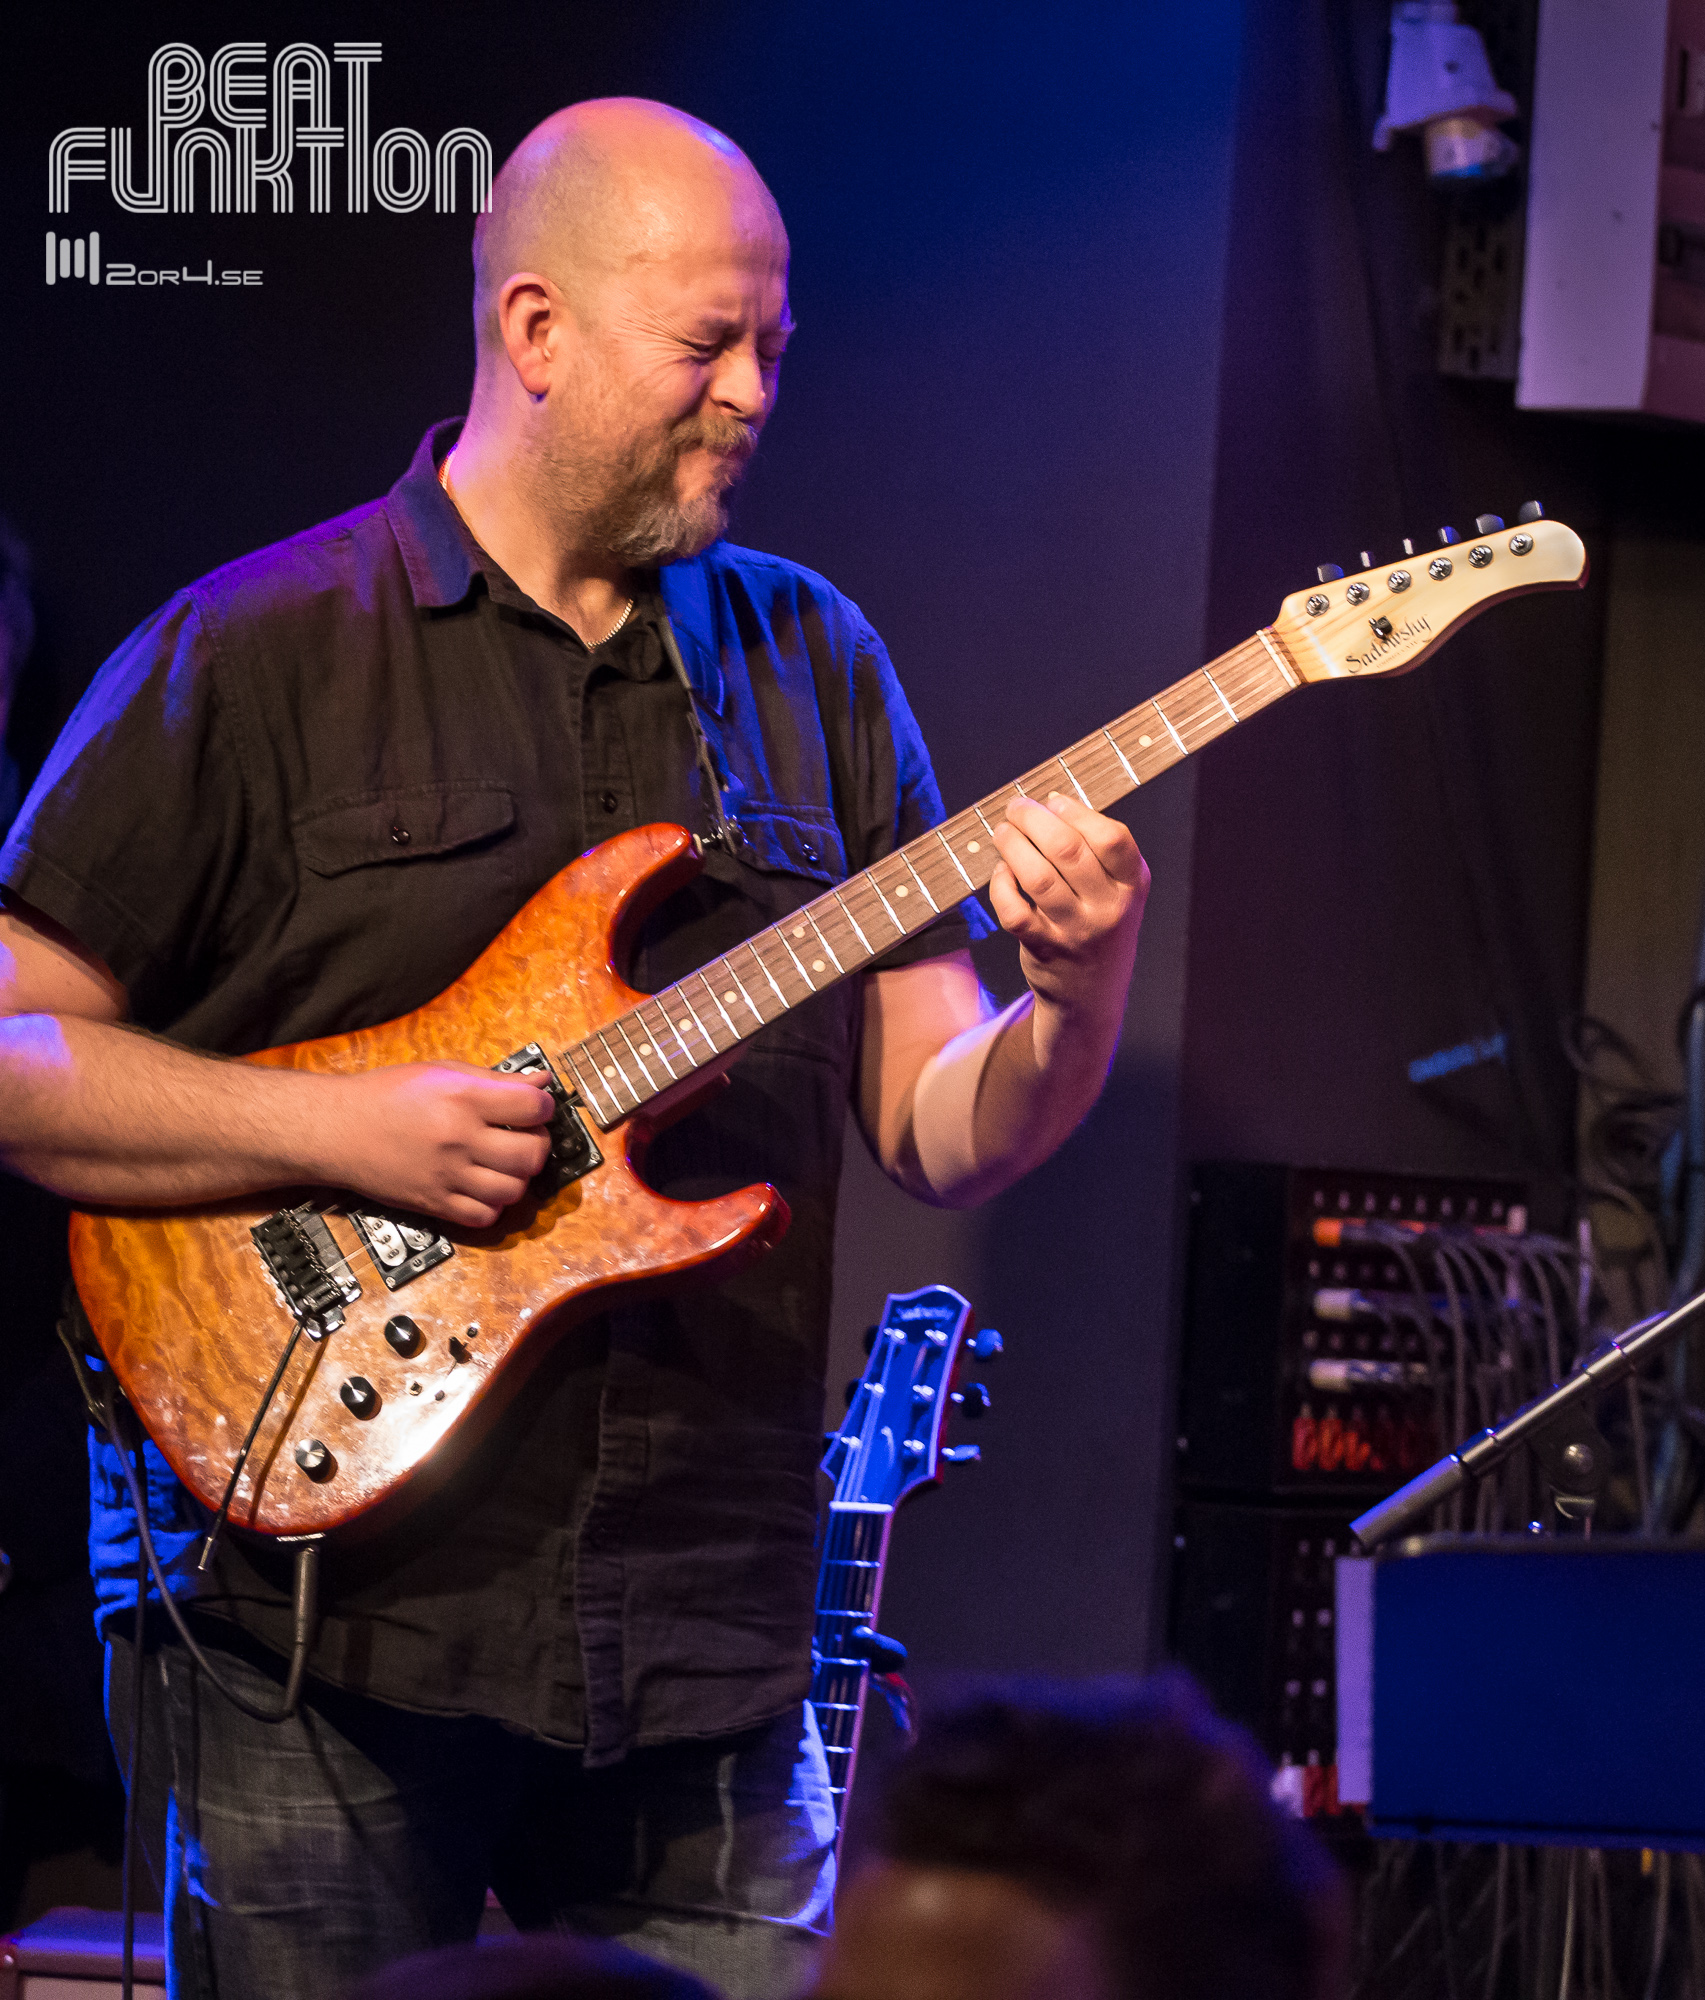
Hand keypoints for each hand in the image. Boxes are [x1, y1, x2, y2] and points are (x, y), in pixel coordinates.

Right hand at [320, 1062, 554, 1228]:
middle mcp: (459, 1138)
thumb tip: (542, 1082)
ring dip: (517, 1178)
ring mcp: (447, 1175)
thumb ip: (495, 1079)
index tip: (535, 1108)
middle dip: (537, 1145)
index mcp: (463, 1098)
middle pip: (531, 1154)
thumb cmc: (386, 1095)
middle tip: (525, 1137)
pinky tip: (483, 1186)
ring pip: (513, 1190)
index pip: (533, 1107)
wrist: (336, 1130)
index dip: (544, 1106)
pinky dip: (493, 1204)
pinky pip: (484, 1216)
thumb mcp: (441, 1071)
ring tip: (504, 1164)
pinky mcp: (433, 1203)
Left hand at [988, 794, 1148, 1024]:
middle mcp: (1109, 909)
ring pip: (1037, 877)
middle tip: (1016, 807)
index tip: (1053, 802)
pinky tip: (1002, 871)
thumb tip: (1050, 805)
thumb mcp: (1119, 891)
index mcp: (1133, 886)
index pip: (1112, 838)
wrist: (1092, 994)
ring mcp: (1075, 931)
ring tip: (1002, 831)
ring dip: (1012, 846)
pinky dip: (1002, 883)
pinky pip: (1014, 909)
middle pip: (1068, 850)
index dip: (1077, 812)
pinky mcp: (1043, 948)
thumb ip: (1096, 852)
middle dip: (1034, 820)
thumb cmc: (1100, 926)